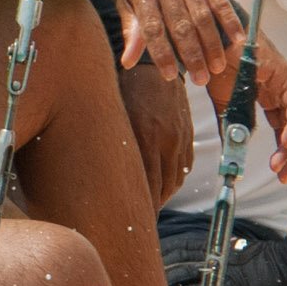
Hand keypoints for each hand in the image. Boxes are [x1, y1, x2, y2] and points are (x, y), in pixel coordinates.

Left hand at [116, 0, 243, 84]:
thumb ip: (130, 28)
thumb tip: (128, 61)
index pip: (153, 29)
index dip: (162, 54)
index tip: (171, 76)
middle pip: (181, 26)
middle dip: (192, 55)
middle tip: (202, 79)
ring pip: (202, 16)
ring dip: (212, 43)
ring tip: (218, 66)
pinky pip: (219, 0)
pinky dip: (230, 20)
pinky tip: (238, 39)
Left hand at [116, 60, 193, 205]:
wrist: (150, 66)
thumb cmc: (121, 91)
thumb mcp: (111, 117)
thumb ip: (112, 145)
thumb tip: (98, 175)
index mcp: (146, 137)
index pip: (148, 186)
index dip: (141, 206)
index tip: (131, 219)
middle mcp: (167, 140)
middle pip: (163, 187)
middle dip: (151, 206)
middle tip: (138, 219)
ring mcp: (180, 137)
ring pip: (176, 179)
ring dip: (163, 195)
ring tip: (149, 206)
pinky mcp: (188, 133)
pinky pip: (185, 166)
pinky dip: (174, 180)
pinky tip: (163, 186)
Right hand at [203, 38, 286, 183]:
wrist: (211, 42)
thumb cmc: (216, 67)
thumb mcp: (224, 105)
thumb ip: (231, 127)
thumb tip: (232, 153)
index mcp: (269, 97)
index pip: (283, 128)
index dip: (283, 151)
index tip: (278, 171)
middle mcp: (281, 91)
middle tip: (283, 176)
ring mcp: (284, 83)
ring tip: (282, 165)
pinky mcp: (282, 76)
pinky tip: (285, 143)